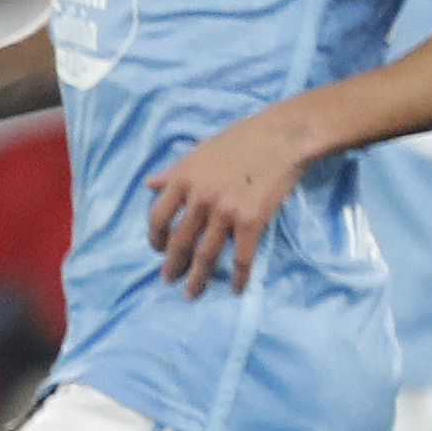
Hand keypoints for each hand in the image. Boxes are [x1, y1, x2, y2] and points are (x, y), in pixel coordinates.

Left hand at [143, 109, 312, 296]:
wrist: (283, 138)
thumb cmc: (241, 139)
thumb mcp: (198, 151)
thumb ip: (173, 172)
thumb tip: (148, 184)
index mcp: (182, 180)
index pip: (157, 217)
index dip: (155, 237)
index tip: (158, 248)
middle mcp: (199, 199)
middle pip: (179, 241)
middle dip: (172, 264)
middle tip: (168, 278)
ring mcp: (224, 212)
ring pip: (206, 254)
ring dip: (197, 278)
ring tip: (190, 293)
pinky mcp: (251, 221)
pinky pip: (242, 257)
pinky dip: (240, 277)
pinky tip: (237, 290)